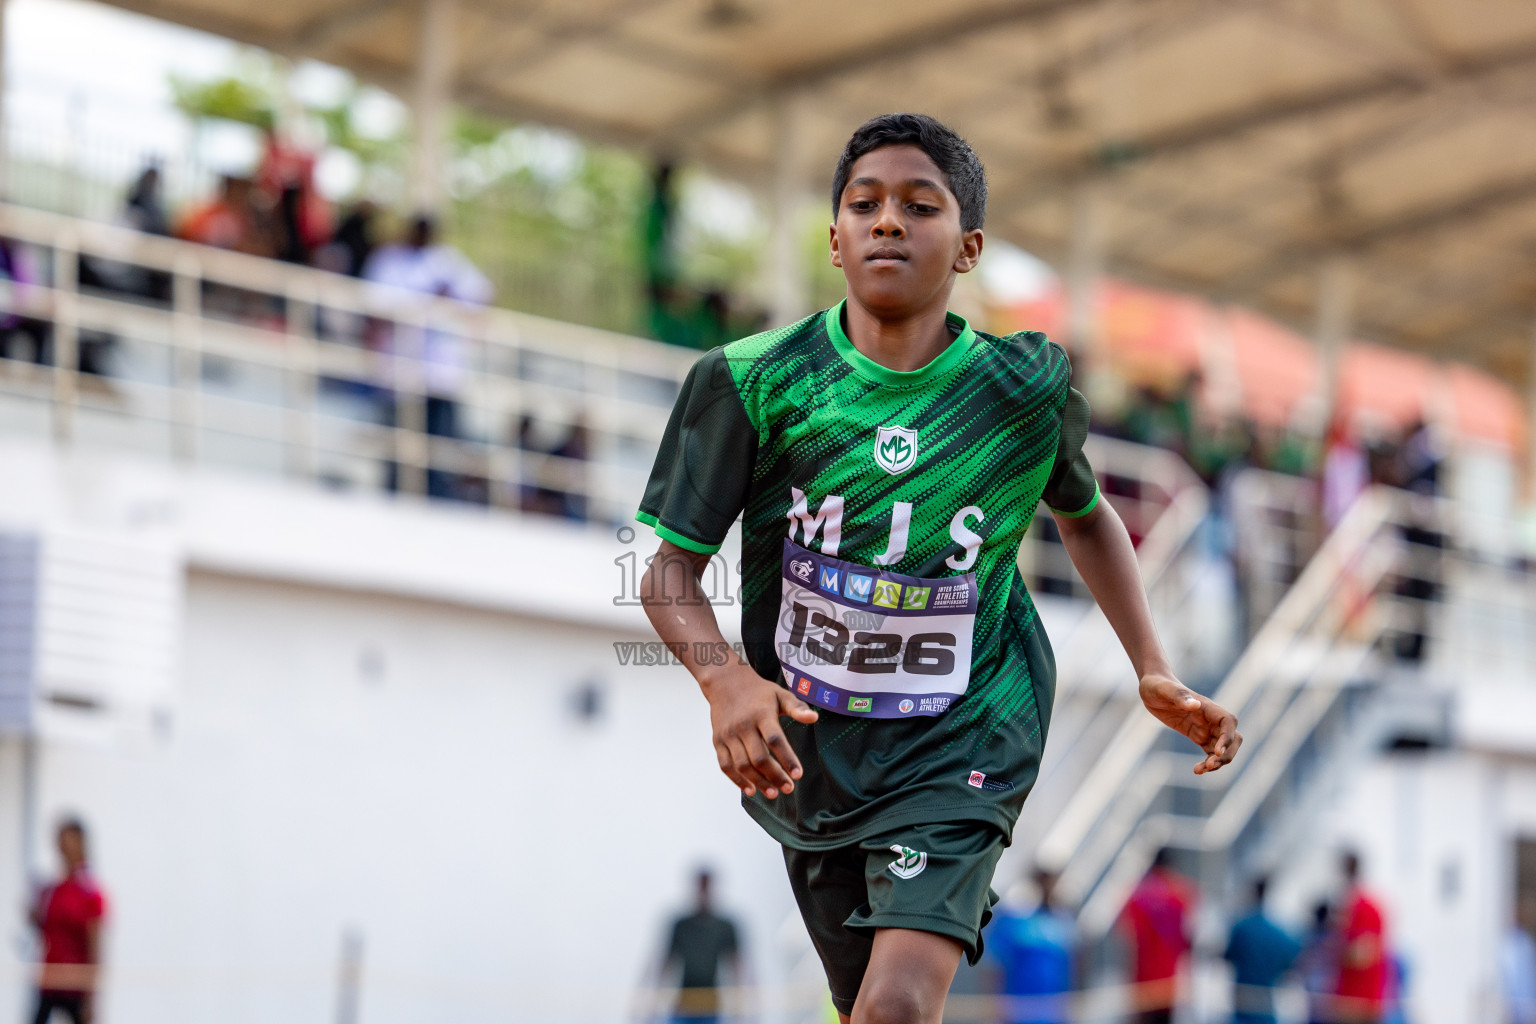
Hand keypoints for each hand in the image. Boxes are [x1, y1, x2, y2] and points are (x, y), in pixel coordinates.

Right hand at [703, 664, 817, 798]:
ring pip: (742, 765)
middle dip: (775, 776)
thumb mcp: (780, 695)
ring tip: (773, 793)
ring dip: (758, 782)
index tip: (798, 774)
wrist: (725, 682)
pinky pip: (725, 765)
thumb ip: (797, 708)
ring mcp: (728, 734)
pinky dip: (737, 780)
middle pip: (759, 757)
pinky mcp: (718, 741)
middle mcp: (743, 725)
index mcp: (761, 714)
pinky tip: (750, 790)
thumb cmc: (758, 691)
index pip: (775, 740)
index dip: (787, 758)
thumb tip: (814, 718)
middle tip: (788, 789)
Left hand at [1139, 673, 1241, 774]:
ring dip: (1218, 762)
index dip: (1228, 737)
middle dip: (1226, 754)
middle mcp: (1211, 718)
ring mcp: (1206, 728)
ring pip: (1223, 749)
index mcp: (1207, 706)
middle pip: (1232, 739)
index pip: (1228, 722)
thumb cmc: (1157, 685)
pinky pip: (1210, 752)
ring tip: (1200, 770)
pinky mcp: (1198, 736)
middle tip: (1209, 766)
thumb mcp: (1164, 690)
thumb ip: (1180, 696)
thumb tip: (1195, 705)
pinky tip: (1197, 770)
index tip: (1217, 751)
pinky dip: (1208, 763)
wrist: (1151, 688)